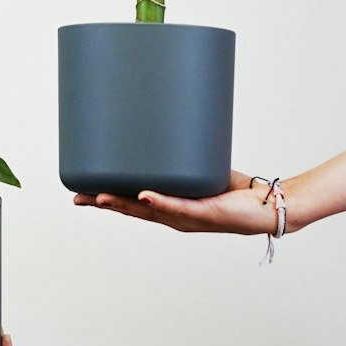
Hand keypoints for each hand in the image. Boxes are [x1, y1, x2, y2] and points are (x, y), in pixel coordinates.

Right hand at [73, 169, 279, 233]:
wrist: (267, 207)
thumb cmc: (235, 192)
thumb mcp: (201, 172)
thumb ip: (183, 158)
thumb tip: (165, 129)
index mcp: (170, 210)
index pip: (132, 206)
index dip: (106, 201)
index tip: (82, 193)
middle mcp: (175, 217)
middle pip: (131, 211)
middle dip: (103, 204)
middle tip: (78, 197)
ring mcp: (188, 217)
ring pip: (148, 211)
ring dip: (123, 204)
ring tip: (101, 196)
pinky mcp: (204, 212)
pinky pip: (178, 205)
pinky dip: (160, 201)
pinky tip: (143, 196)